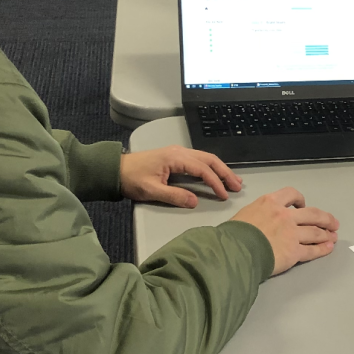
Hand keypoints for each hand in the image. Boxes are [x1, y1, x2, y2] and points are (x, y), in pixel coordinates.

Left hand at [121, 146, 241, 207]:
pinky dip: (211, 167)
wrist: (116, 169)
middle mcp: (180, 152)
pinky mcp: (176, 157)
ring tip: (233, 181)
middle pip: (209, 159)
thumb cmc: (131, 179)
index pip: (202, 169)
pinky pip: (199, 160)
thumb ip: (174, 196)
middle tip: (237, 186)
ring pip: (206, 158)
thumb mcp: (151, 191)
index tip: (224, 195)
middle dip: (225, 172)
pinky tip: (217, 175)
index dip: (215, 182)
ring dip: (220, 169)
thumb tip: (195, 201)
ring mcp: (178, 153)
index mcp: (175, 158)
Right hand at [231, 187, 339, 274]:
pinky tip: (328, 248)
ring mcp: (292, 233)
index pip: (291, 194)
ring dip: (327, 234)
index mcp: (270, 202)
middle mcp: (285, 215)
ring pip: (315, 232)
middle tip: (333, 223)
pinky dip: (322, 249)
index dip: (300, 199)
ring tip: (333, 237)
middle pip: (312, 214)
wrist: (235, 251)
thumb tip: (260, 222)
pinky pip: (312, 250)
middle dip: (325, 218)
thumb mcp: (245, 214)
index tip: (303, 205)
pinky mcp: (294, 251)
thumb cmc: (233, 234)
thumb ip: (259, 214)